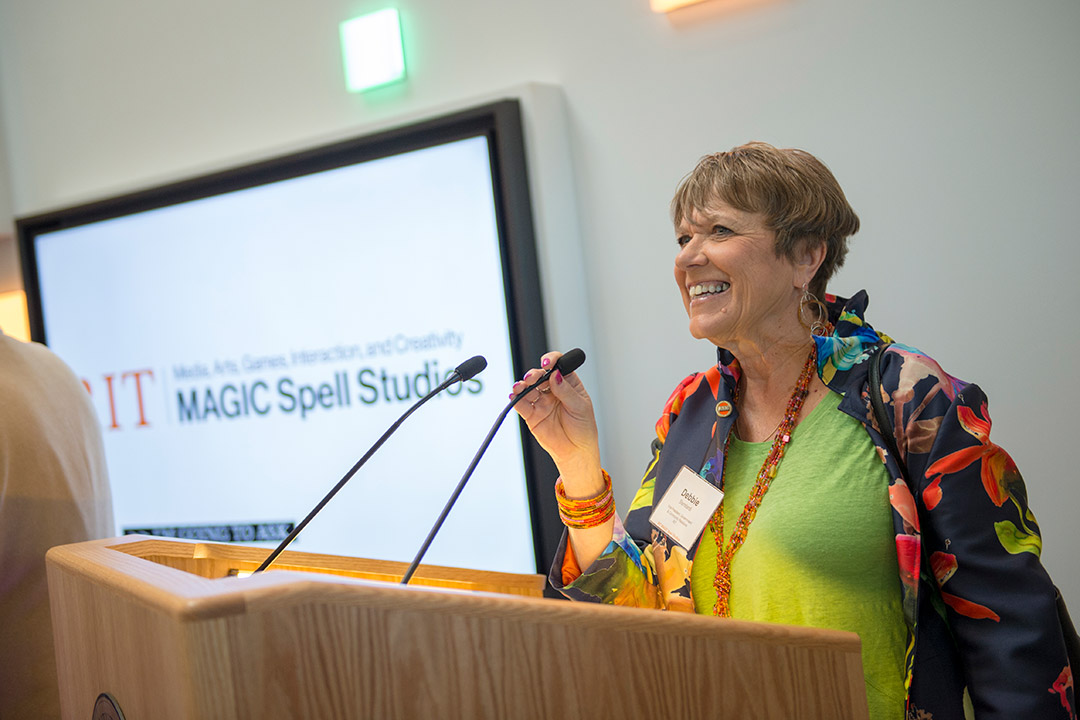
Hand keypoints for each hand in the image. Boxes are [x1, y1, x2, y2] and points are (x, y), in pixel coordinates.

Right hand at [511, 351, 602, 491]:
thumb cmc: (583, 429)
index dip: (552, 360)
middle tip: (533, 378)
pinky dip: (516, 399)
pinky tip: (514, 395)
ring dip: (523, 384)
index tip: (548, 363)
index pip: (558, 365)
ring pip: (529, 387)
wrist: (576, 452)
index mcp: (568, 384)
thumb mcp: (580, 407)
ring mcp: (541, 402)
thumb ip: (566, 391)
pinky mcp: (532, 415)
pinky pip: (521, 404)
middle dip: (534, 374)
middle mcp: (553, 390)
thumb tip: (555, 374)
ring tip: (521, 386)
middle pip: (540, 375)